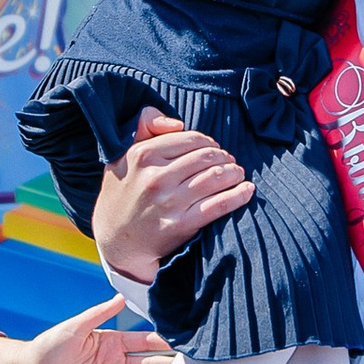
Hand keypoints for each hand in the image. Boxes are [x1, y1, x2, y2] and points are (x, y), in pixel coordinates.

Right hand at [89, 107, 253, 280]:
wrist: (116, 240)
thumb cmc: (123, 193)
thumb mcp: (122, 155)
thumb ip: (145, 126)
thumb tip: (177, 123)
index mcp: (142, 155)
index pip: (190, 139)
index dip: (208, 142)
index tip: (213, 149)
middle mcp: (155, 178)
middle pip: (206, 157)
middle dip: (224, 157)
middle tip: (229, 161)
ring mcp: (170, 202)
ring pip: (216, 178)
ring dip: (234, 173)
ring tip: (237, 173)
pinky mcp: (182, 225)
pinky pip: (219, 205)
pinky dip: (239, 195)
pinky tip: (247, 190)